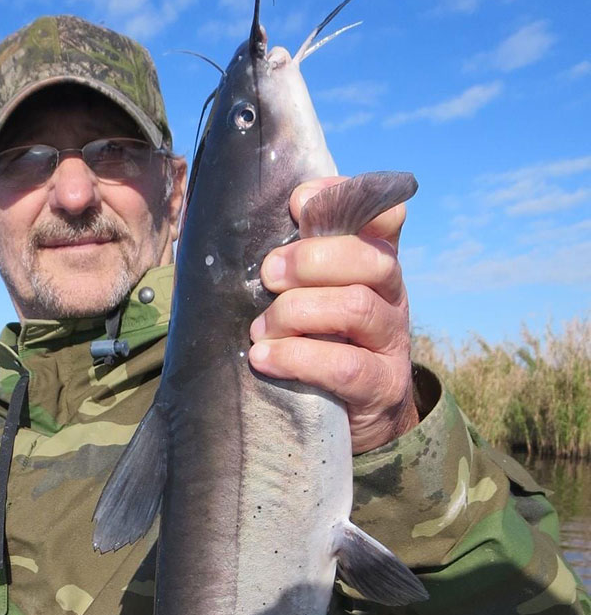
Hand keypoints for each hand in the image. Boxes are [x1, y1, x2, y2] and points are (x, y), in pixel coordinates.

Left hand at [248, 176, 418, 453]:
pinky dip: (296, 357)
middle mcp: (392, 296)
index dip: (344, 199)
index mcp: (372, 263)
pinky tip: (263, 358)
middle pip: (371, 259)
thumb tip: (222, 226)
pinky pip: (346, 366)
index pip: (384, 216)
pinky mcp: (382, 388)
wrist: (351, 416)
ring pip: (357, 307)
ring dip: (296, 312)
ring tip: (260, 329)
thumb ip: (284, 262)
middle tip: (268, 276)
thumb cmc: (313, 341)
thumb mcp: (304, 294)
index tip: (298, 205)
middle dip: (310, 260)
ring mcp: (392, 342)